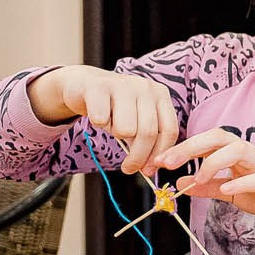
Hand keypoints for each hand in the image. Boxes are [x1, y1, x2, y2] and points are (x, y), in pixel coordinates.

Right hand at [27, 65, 181, 173]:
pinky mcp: (98, 87)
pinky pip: (100, 119)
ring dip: (116, 135)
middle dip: (137, 157)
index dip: (159, 154)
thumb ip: (147, 140)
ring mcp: (122, 84)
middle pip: (148, 132)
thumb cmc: (115, 108)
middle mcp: (145, 87)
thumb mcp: (137, 119)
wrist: (85, 85)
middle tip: (128, 168)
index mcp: (160, 95)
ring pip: (125, 129)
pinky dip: (98, 123)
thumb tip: (150, 170)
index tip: (149, 170)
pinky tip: (97, 116)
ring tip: (112, 126)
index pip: (169, 130)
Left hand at [157, 128, 254, 241]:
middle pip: (220, 137)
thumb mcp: (232, 192)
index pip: (208, 142)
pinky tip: (226, 189)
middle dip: (191, 147)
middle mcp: (250, 155)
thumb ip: (209, 186)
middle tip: (168, 162)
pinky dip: (240, 182)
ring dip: (214, 162)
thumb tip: (182, 183)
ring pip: (239, 150)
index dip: (183, 148)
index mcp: (238, 155)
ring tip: (198, 179)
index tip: (160, 160)